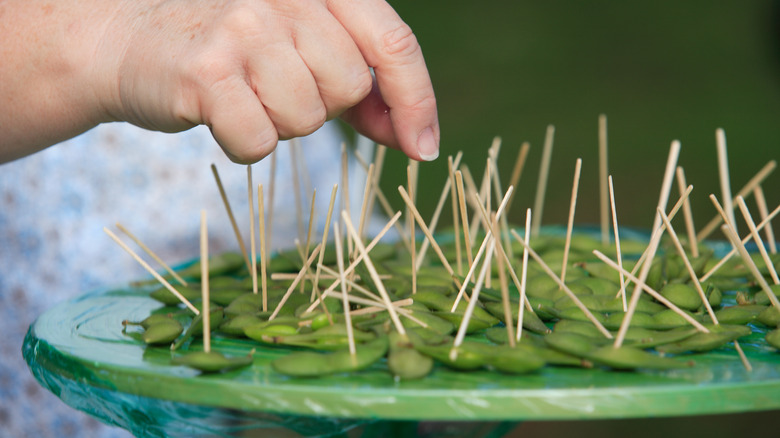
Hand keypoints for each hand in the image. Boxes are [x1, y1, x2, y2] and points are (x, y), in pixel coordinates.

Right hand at [99, 0, 438, 162]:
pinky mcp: (207, 70)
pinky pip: (260, 141)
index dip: (416, 100)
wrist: (126, 38)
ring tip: (242, 92)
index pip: (393, 42)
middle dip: (321, 104)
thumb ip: (359, 81)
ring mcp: (245, 26)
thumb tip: (412, 136)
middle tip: (274, 84)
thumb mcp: (301, 45)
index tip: (422, 148)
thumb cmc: (228, 48)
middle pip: (349, 87)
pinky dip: (243, 144)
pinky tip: (218, 114)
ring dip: (280, 123)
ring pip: (308, 119)